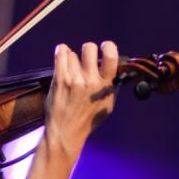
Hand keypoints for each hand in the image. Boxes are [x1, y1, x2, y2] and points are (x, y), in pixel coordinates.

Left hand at [44, 40, 118, 158]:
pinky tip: (62, 57)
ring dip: (72, 60)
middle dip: (87, 51)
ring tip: (71, 72)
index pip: (111, 57)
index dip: (108, 47)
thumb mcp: (107, 105)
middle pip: (89, 48)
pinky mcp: (60, 80)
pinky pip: (61, 54)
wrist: (65, 132)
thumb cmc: (87, 121)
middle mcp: (91, 81)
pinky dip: (61, 52)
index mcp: (105, 86)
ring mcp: (74, 80)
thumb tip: (117, 69)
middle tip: (85, 59)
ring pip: (73, 54)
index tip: (104, 47)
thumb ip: (112, 87)